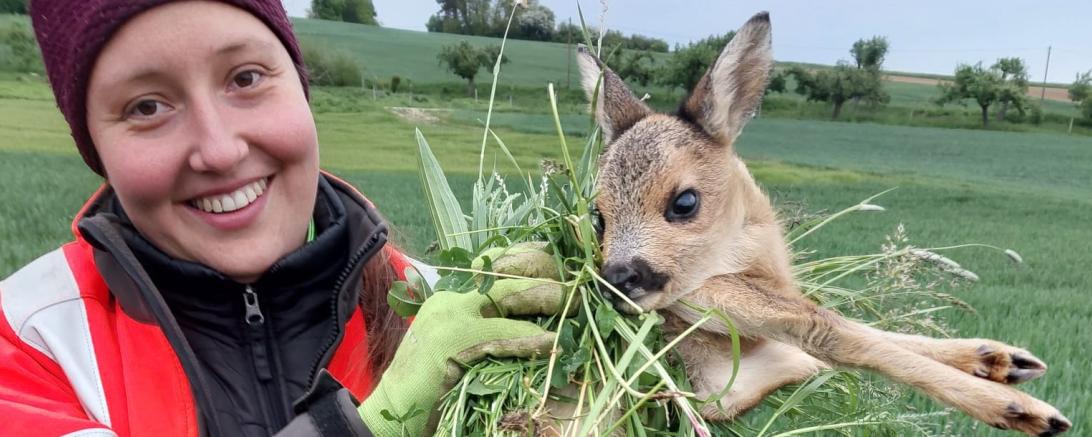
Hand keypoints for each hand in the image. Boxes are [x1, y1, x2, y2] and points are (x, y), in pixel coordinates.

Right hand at [358, 245, 566, 435]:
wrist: (393, 411)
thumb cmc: (432, 387)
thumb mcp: (463, 349)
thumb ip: (489, 331)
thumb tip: (536, 325)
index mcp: (449, 300)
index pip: (492, 269)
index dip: (525, 262)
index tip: (552, 263)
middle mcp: (449, 302)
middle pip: (502, 277)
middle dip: (539, 278)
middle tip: (569, 289)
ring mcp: (447, 318)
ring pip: (503, 298)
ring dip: (540, 299)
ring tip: (569, 304)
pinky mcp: (450, 342)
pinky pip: (498, 336)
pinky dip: (527, 337)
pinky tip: (548, 341)